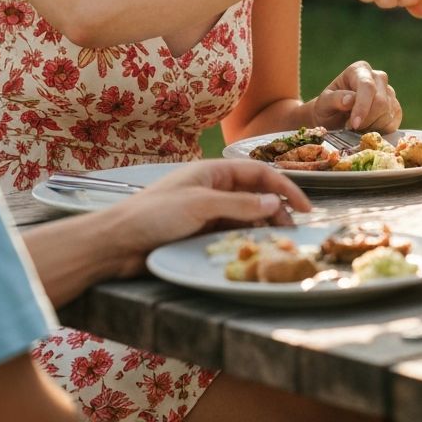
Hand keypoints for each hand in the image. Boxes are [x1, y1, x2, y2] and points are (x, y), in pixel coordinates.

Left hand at [108, 159, 311, 276]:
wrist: (116, 244)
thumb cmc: (154, 215)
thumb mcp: (201, 205)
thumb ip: (240, 204)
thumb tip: (275, 202)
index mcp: (214, 172)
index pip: (259, 174)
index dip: (285, 187)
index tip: (305, 207)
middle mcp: (214, 189)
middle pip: (256, 195)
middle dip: (277, 210)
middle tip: (293, 232)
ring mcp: (207, 212)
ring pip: (246, 216)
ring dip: (263, 227)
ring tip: (277, 243)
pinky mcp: (200, 234)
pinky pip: (231, 233)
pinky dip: (246, 240)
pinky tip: (254, 250)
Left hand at [313, 60, 401, 132]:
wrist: (334, 119)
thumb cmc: (327, 108)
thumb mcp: (324, 103)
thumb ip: (335, 99)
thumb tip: (350, 99)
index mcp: (359, 70)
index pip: (367, 86)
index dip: (362, 106)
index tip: (354, 124)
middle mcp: (378, 77)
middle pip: (380, 101)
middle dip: (366, 120)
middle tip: (351, 127)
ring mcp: (389, 92)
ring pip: (388, 114)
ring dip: (371, 126)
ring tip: (357, 127)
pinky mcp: (395, 108)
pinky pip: (393, 123)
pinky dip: (379, 131)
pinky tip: (367, 128)